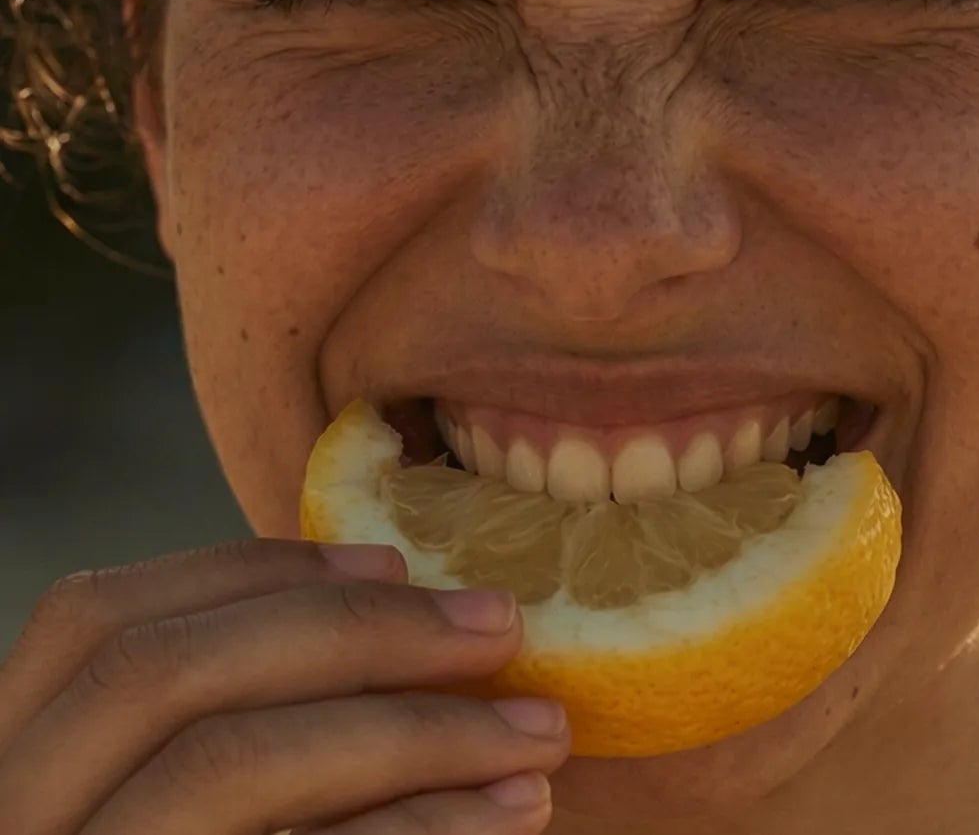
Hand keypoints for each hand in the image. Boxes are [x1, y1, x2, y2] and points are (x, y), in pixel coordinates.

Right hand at [0, 539, 568, 833]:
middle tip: (498, 626)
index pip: (90, 623)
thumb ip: (253, 723)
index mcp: (14, 774)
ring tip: (537, 731)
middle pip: (162, 677)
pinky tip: (514, 816)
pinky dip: (421, 829)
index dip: (243, 572)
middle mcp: (20, 831)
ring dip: (409, 729)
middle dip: (350, 632)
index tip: (392, 559)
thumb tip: (399, 599)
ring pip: (227, 766)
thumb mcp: (221, 802)